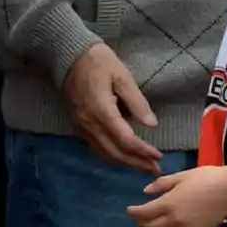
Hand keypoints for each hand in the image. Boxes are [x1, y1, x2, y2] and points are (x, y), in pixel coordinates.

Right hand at [61, 43, 162, 173]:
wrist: (68, 56)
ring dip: (124, 163)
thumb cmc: (98, 61)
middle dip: (136, 163)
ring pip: (104, 154)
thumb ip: (136, 102)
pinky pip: (96, 148)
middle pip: (115, 153)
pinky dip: (112, 157)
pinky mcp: (78, 126)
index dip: (143, 151)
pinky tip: (123, 157)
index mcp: (102, 111)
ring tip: (143, 167)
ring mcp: (82, 127)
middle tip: (155, 170)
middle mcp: (90, 125)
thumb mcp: (122, 75)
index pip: (125, 140)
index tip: (159, 157)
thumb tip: (152, 124)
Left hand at [127, 166, 226, 226]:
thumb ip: (162, 184)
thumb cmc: (206, 177)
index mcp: (169, 202)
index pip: (144, 212)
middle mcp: (175, 219)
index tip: (129, 210)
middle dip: (142, 222)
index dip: (134, 212)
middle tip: (141, 217)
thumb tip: (145, 191)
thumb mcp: (182, 175)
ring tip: (157, 224)